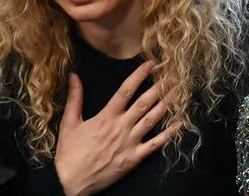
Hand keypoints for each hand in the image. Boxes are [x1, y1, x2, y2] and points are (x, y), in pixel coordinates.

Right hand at [55, 61, 178, 195]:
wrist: (71, 183)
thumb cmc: (69, 154)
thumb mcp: (68, 123)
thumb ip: (74, 97)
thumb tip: (74, 75)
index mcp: (106, 116)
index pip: (126, 90)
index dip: (140, 75)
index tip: (152, 64)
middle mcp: (121, 126)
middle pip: (144, 102)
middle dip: (160, 87)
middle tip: (173, 74)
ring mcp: (129, 142)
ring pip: (152, 119)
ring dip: (167, 104)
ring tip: (179, 92)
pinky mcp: (134, 158)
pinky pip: (155, 144)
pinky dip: (169, 134)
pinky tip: (179, 123)